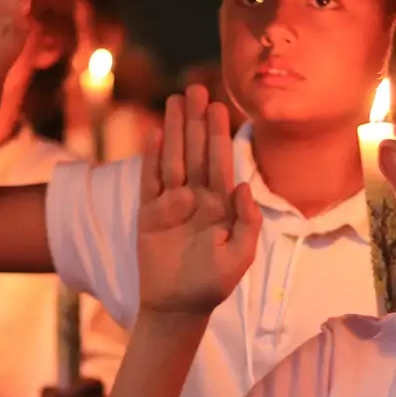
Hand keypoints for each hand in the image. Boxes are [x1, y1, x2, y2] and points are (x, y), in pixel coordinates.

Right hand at [137, 86, 261, 316]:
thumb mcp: (239, 257)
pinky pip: (149, 180)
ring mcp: (171, 204)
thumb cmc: (212, 286)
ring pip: (173, 158)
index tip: (219, 107)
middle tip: (195, 88)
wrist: (178, 308)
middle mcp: (196, 198)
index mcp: (221, 206)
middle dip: (195, 121)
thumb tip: (244, 186)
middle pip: (195, 151)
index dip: (218, 135)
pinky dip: (151, 158)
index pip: (220, 162)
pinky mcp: (148, 214)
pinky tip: (154, 134)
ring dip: (173, 130)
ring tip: (174, 100)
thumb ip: (247, 223)